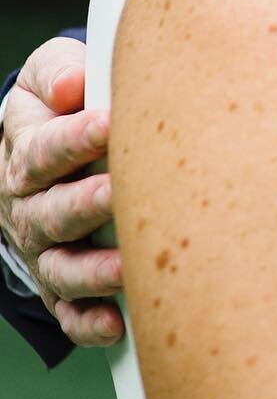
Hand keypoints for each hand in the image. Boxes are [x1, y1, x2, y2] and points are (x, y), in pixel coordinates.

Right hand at [0, 37, 123, 345]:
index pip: (45, 150)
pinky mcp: (60, 284)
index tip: (109, 125)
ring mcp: (44, 250)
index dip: (75, 138)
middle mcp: (30, 209)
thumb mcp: (49, 76)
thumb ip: (60, 74)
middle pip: (53, 213)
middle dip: (87, 204)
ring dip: (93, 271)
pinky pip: (69, 312)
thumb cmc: (59, 107)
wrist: (34, 155)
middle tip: (120, 194)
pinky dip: (88, 323)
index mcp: (26, 155)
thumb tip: (73, 84)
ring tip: (128, 267)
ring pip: (61, 268)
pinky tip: (117, 325)